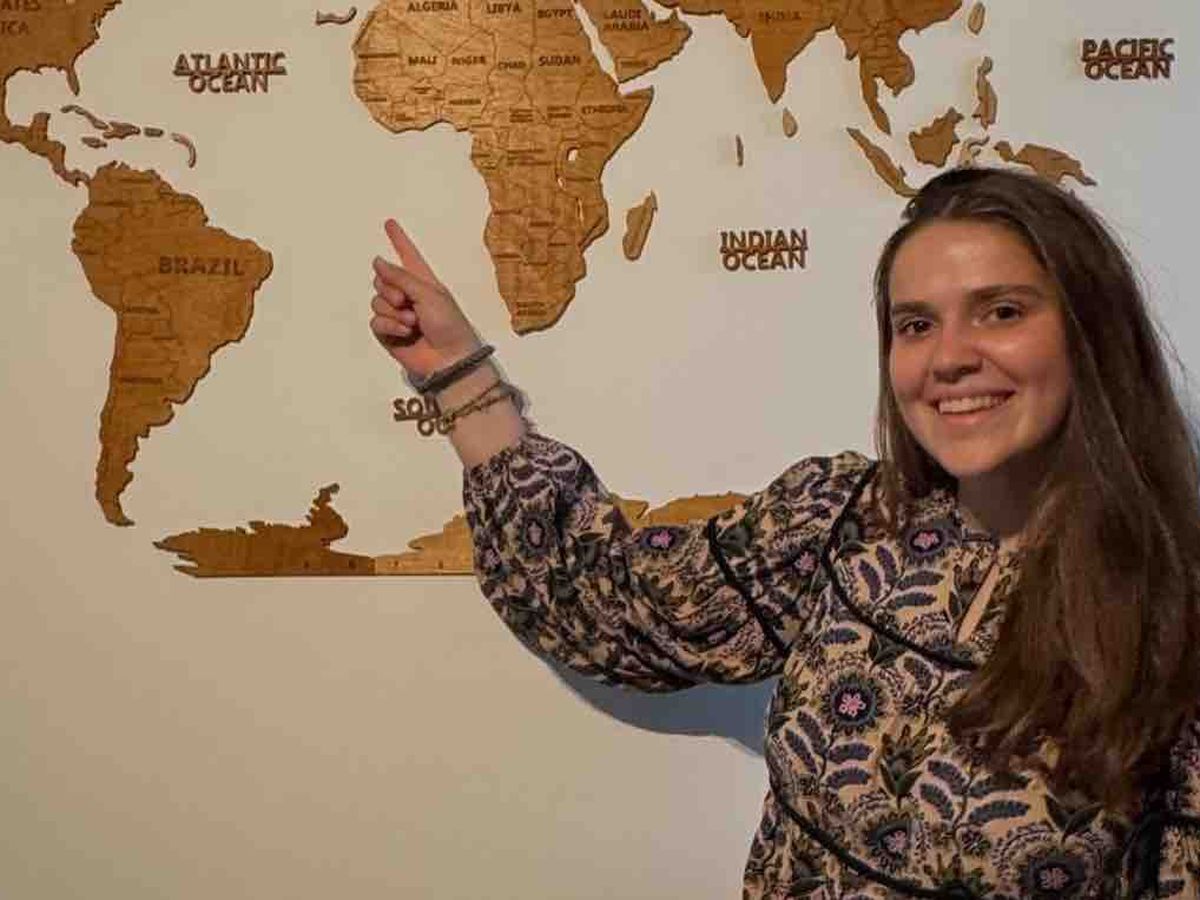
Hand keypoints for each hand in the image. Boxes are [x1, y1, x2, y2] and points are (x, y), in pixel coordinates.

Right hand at [369, 219, 481, 379]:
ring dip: (393, 311)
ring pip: (376, 301)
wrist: (449, 358)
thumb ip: (401, 276)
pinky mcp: (388, 333)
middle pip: (382, 279)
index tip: (390, 223)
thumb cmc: (449, 324)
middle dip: (390, 288)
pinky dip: (389, 326)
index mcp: (423, 281)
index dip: (399, 239)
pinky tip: (404, 333)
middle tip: (406, 302)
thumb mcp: (428, 293)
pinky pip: (376, 321)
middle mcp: (408, 295)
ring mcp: (397, 314)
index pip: (408, 255)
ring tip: (413, 323)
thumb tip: (377, 261)